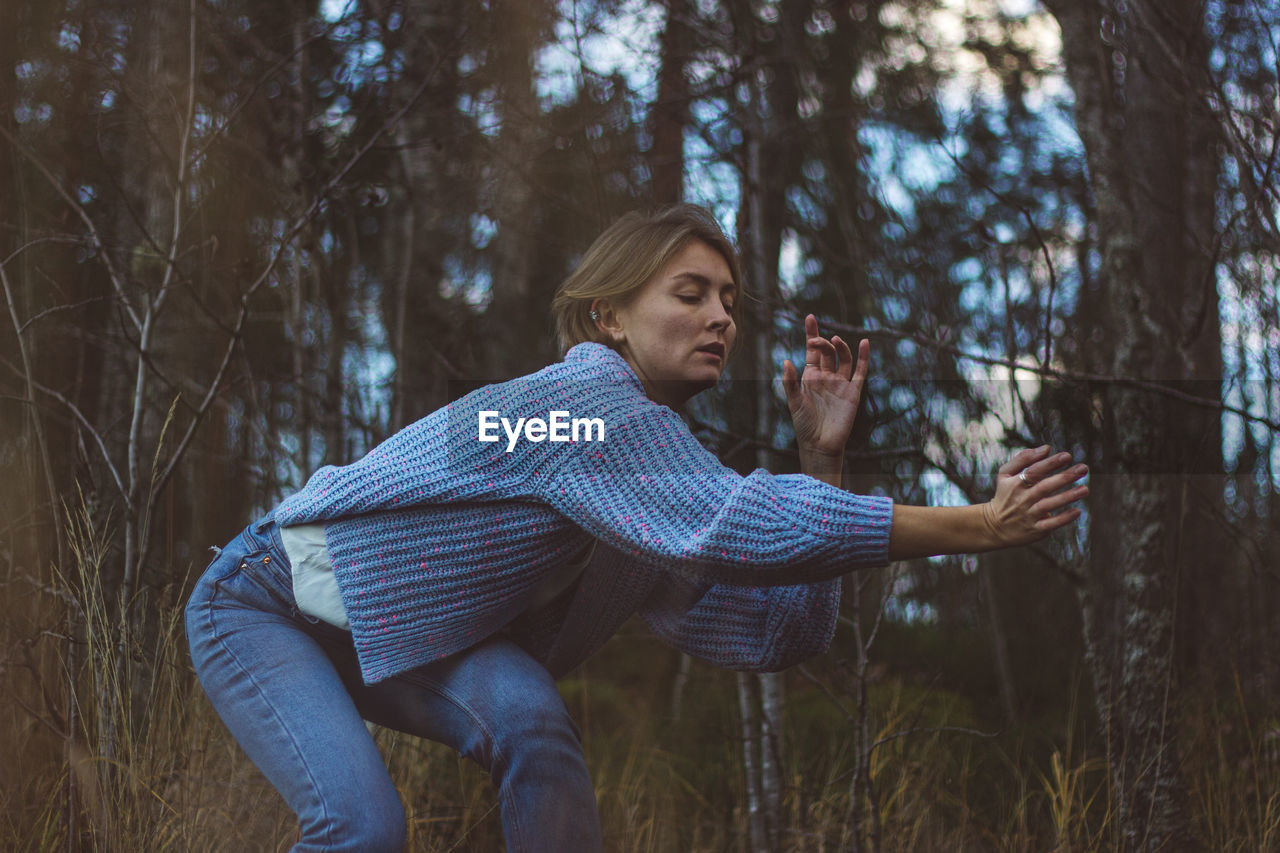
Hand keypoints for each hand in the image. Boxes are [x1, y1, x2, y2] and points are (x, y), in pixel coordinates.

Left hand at [782, 314, 869, 463]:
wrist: (820, 444)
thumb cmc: (803, 425)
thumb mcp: (793, 402)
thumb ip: (790, 382)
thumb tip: (786, 360)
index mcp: (810, 377)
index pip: (811, 350)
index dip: (811, 333)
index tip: (810, 317)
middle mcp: (826, 377)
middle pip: (826, 351)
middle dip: (822, 341)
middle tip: (817, 340)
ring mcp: (840, 383)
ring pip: (843, 358)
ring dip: (840, 347)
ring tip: (835, 341)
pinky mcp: (853, 391)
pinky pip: (860, 371)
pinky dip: (864, 357)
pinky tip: (865, 343)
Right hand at [981, 446, 1088, 547]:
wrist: (994, 526)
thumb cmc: (1005, 495)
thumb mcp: (1005, 475)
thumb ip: (1023, 459)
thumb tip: (1046, 448)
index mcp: (1015, 484)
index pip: (1034, 471)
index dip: (1050, 463)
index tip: (1067, 456)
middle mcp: (1022, 499)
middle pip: (1044, 487)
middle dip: (1064, 477)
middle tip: (1083, 468)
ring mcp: (1028, 515)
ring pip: (1049, 505)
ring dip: (1067, 497)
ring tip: (1085, 489)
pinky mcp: (1035, 530)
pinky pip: (1050, 524)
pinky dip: (1063, 518)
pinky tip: (1077, 511)